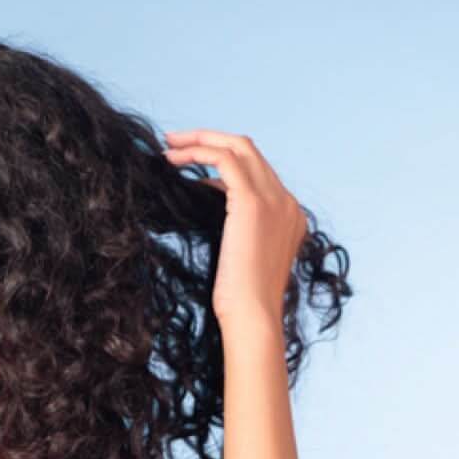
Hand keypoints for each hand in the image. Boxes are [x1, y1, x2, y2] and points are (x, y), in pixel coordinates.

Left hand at [162, 128, 307, 328]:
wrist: (253, 317)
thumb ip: (234, 227)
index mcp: (289, 215)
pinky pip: (224, 159)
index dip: (221, 166)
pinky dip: (198, 153)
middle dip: (210, 141)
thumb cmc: (241, 302)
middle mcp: (287, 201)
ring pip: (238, 147)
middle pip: (249, 150)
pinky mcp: (254, 203)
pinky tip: (173, 160)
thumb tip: (206, 200)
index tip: (192, 167)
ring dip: (200, 141)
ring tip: (169, 145)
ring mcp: (274, 199)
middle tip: (175, 142)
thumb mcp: (239, 258)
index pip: (256, 173)